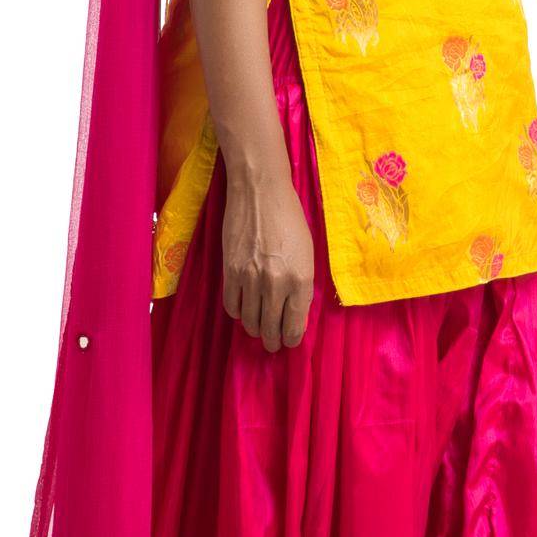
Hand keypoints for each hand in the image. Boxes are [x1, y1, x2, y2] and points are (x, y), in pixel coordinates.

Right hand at [221, 169, 314, 350]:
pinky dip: (238, 312)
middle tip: (273, 343)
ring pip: (250, 322)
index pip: (294, 326)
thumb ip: (302, 284)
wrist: (260, 192)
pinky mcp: (230, 272)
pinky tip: (244, 309)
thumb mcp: (306, 252)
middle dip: (273, 341)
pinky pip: (232, 306)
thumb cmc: (290, 217)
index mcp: (301, 279)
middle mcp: (276, 285)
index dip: (292, 339)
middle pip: (271, 329)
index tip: (289, 341)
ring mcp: (251, 280)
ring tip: (259, 328)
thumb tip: (295, 313)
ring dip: (255, 329)